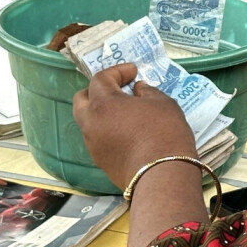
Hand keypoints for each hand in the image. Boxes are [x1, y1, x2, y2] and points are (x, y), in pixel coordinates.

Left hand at [73, 64, 196, 189]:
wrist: (161, 175)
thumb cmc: (164, 132)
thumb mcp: (163, 103)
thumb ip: (148, 92)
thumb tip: (138, 89)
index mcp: (103, 104)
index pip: (100, 79)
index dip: (116, 72)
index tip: (133, 71)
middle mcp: (91, 123)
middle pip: (82, 99)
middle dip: (97, 90)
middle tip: (118, 89)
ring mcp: (93, 144)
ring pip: (88, 121)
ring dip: (101, 112)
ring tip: (123, 112)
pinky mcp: (100, 161)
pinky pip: (97, 138)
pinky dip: (107, 129)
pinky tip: (126, 132)